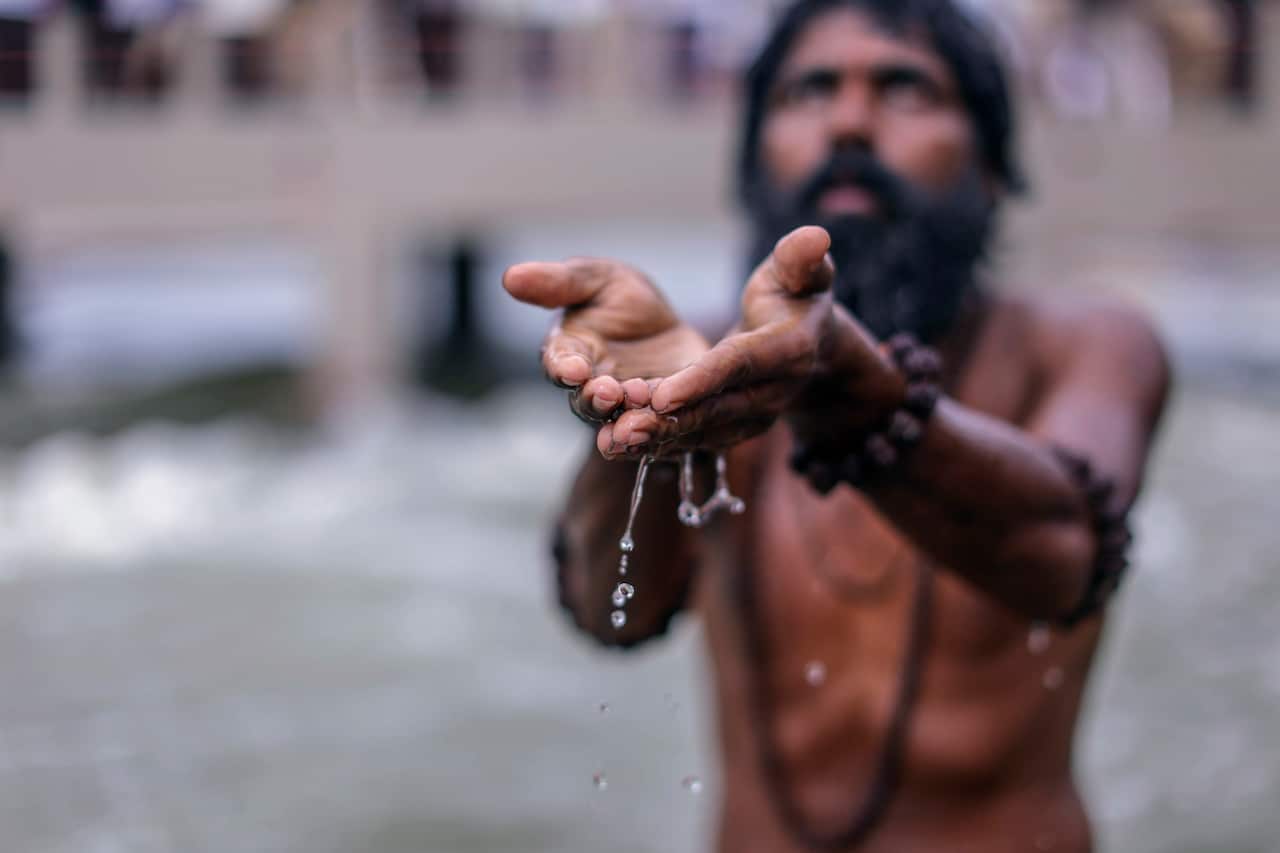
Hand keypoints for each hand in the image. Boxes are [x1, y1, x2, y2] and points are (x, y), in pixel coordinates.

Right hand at [502, 256, 709, 424]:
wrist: (671, 328)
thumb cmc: (623, 299)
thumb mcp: (598, 279)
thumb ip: (559, 282)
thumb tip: (510, 276)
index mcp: (570, 352)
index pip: (558, 363)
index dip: (563, 368)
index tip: (572, 369)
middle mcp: (591, 388)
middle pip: (586, 402)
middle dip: (596, 399)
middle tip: (609, 392)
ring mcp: (624, 410)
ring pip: (618, 424)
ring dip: (625, 424)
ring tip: (636, 419)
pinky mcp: (659, 420)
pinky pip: (656, 430)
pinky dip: (659, 431)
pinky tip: (667, 425)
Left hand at [603, 226, 838, 458]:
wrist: (809, 342)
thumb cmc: (795, 294)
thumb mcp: (799, 271)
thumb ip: (800, 258)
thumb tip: (815, 236)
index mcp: (790, 349)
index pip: (739, 365)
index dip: (702, 379)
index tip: (662, 393)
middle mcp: (775, 392)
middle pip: (716, 409)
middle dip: (670, 420)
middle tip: (623, 427)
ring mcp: (756, 417)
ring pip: (702, 431)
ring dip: (659, 438)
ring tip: (614, 440)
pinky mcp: (736, 429)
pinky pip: (697, 439)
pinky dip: (661, 443)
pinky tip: (620, 443)